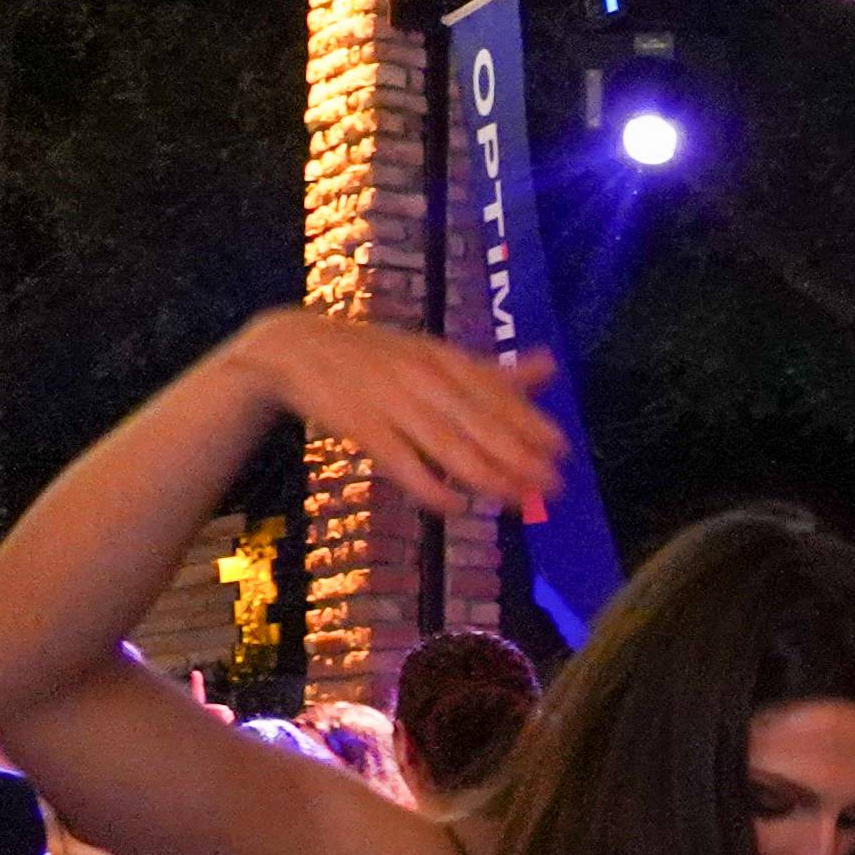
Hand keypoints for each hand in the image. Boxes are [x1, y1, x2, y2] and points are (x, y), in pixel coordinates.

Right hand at [225, 311, 559, 521]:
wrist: (293, 347)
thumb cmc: (378, 357)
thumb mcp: (434, 354)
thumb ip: (492, 372)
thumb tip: (551, 366)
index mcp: (441, 357)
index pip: (493, 392)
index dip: (528, 422)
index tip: (562, 449)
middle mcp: (420, 377)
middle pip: (477, 421)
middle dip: (518, 456)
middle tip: (553, 486)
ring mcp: (389, 401)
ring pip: (446, 444)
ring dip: (486, 476)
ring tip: (521, 501)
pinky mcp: (360, 426)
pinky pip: (401, 461)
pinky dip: (429, 484)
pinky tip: (456, 507)